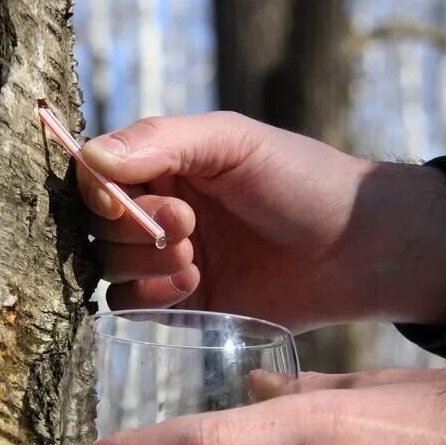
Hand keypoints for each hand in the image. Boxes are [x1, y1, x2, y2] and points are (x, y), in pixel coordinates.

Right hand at [78, 112, 445, 329]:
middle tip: (188, 225)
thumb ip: (163, 140)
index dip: (96, 187)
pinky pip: (128, 304)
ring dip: (144, 262)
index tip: (119, 198)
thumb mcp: (233, 142)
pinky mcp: (177, 303)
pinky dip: (150, 297)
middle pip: (95, 221)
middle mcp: (155, 207)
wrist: (355, 250)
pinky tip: (193, 286)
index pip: (95, 170)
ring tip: (195, 259)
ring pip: (107, 263)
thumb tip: (90, 158)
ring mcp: (164, 257)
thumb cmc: (301, 180)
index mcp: (164, 161)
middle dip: (133, 226)